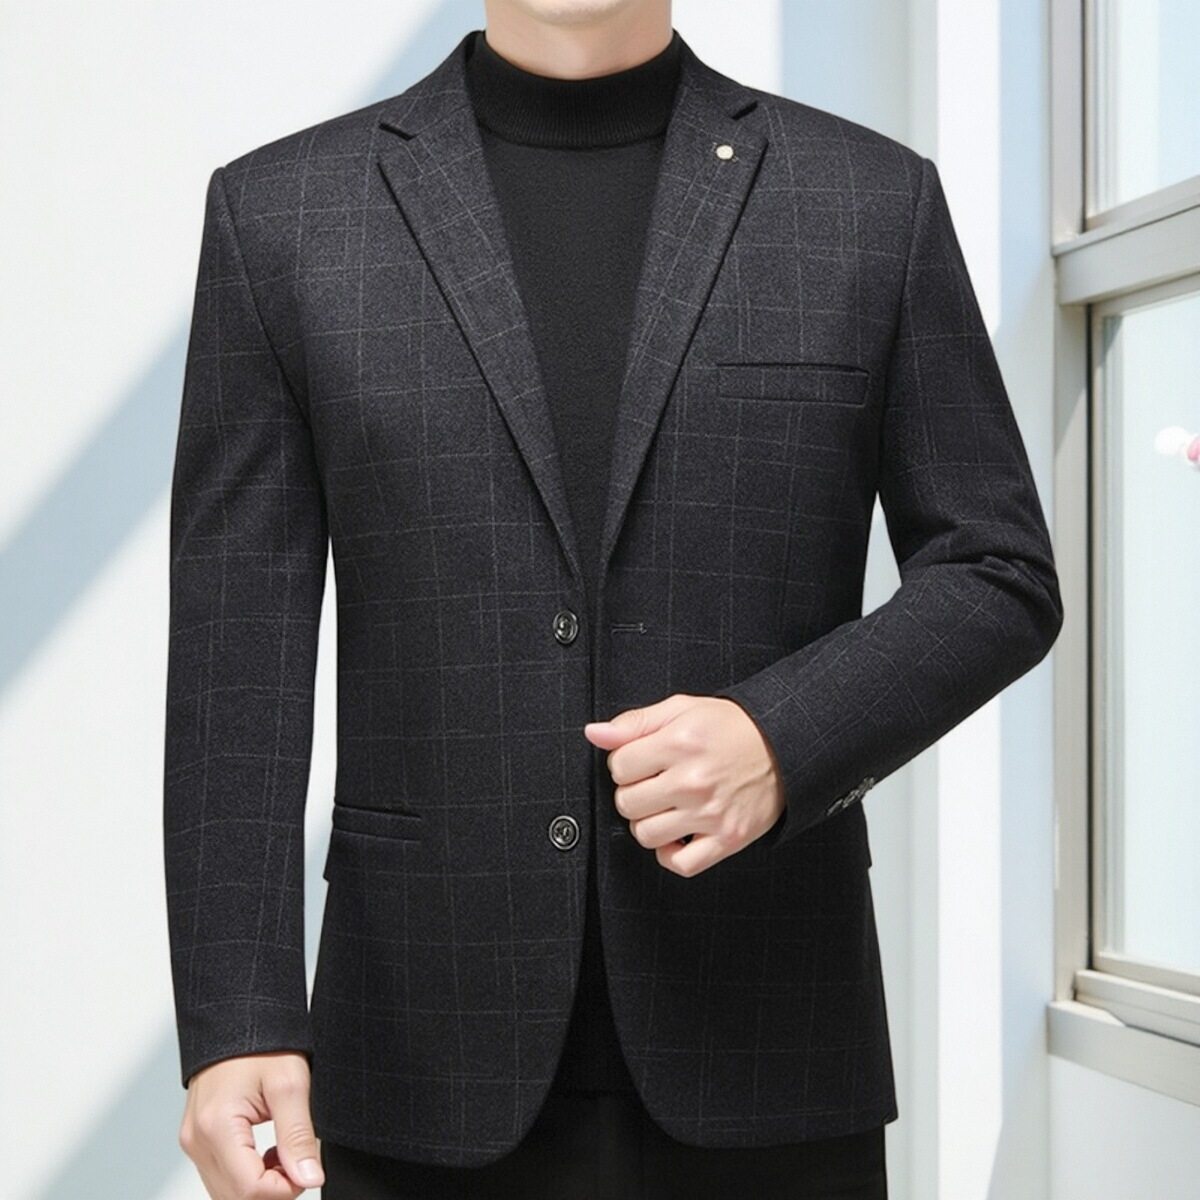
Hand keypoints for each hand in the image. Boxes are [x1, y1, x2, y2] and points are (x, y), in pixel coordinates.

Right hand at [178, 1051, 323, 1197]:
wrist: (238, 1018)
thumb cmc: (262, 1043)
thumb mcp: (290, 1084)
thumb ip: (298, 1136)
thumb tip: (310, 1178)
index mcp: (216, 1126)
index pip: (249, 1189)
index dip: (284, 1189)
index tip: (307, 1170)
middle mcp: (196, 1140)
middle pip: (235, 1197)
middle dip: (273, 1190)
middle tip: (299, 1160)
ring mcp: (193, 1141)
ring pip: (226, 1192)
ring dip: (260, 1185)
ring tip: (284, 1153)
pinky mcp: (197, 1139)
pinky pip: (221, 1176)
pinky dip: (247, 1176)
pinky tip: (267, 1153)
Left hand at [584, 693, 785, 875]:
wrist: (783, 746)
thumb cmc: (731, 727)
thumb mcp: (682, 708)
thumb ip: (635, 722)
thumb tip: (594, 733)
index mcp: (679, 743)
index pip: (618, 766)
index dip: (625, 763)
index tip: (641, 761)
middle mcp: (693, 781)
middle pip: (627, 803)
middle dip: (634, 792)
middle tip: (654, 782)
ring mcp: (710, 813)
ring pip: (646, 834)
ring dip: (649, 822)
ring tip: (666, 806)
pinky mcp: (727, 838)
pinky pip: (680, 864)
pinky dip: (671, 854)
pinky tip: (677, 834)